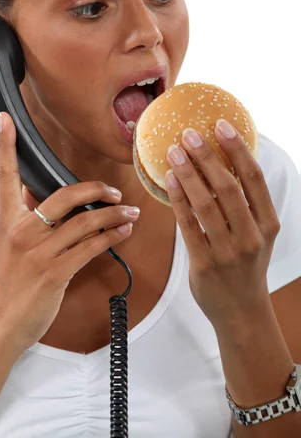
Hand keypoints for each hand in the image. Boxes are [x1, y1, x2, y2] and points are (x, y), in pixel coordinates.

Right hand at [0, 111, 139, 356]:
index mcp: (9, 219)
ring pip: (86, 222)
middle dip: (97, 189)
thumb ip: (24, 214)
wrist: (3, 322)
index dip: (5, 145)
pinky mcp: (54, 272)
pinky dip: (112, 237)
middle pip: (65, 195)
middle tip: (116, 191)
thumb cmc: (11, 281)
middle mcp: (22, 230)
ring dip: (114, 215)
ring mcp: (38, 251)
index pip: (7, 175)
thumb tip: (31, 189)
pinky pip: (91, 247)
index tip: (5, 118)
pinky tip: (123, 232)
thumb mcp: (11, 243)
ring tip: (130, 213)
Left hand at [164, 119, 279, 331]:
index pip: (254, 179)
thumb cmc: (247, 265)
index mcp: (268, 223)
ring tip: (174, 152)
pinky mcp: (204, 262)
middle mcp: (251, 236)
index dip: (238, 149)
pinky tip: (169, 180)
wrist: (242, 311)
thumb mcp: (259, 234)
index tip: (221, 126)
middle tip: (188, 134)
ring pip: (205, 203)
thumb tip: (224, 161)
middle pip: (228, 187)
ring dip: (188, 173)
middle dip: (207, 156)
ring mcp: (227, 250)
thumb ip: (246, 204)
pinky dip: (178, 198)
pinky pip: (187, 224)